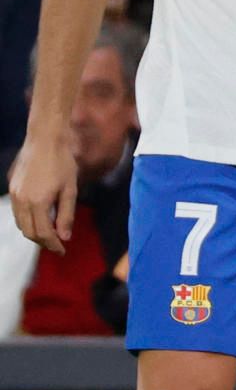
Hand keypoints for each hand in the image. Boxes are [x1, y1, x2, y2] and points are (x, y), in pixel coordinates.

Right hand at [8, 135, 78, 253]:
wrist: (45, 139)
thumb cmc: (63, 162)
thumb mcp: (70, 189)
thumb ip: (67, 215)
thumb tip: (64, 237)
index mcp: (38, 202)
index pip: (44, 233)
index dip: (53, 245)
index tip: (63, 250)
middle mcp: (22, 201)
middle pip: (29, 232)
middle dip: (43, 242)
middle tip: (57, 245)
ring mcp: (14, 194)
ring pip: (21, 223)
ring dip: (34, 232)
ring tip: (49, 234)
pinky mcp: (12, 188)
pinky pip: (17, 212)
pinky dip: (27, 220)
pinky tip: (39, 218)